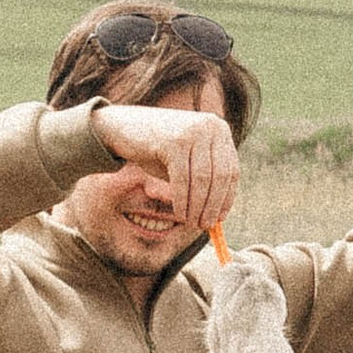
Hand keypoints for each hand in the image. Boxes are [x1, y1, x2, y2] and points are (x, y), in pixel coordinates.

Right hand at [91, 103, 240, 235]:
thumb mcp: (186, 163)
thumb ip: (203, 181)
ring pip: (203, 179)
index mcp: (218, 129)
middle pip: (220, 176)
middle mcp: (210, 126)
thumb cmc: (155, 150)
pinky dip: (183, 201)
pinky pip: (183, 179)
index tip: (220, 218)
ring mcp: (193, 131)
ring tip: (192, 223)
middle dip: (213, 205)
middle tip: (205, 225)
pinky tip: (180, 214)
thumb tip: (218, 215)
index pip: (231, 170)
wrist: (120, 128)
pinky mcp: (175, 141)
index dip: (227, 198)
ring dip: (198, 206)